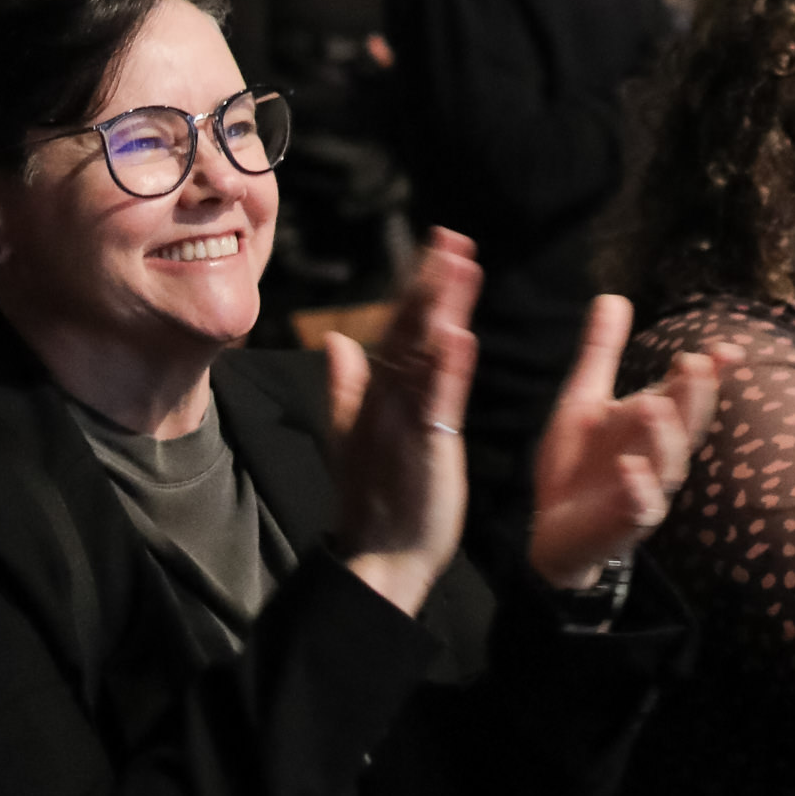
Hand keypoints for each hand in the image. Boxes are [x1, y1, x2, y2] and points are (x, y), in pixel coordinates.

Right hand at [321, 231, 480, 615]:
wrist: (377, 559)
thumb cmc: (376, 500)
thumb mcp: (354, 436)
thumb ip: (346, 386)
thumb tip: (335, 340)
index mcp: (376, 396)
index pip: (398, 329)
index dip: (418, 286)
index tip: (440, 244)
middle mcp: (385, 401)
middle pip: (408, 331)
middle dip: (430, 282)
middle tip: (452, 236)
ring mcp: (401, 422)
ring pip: (421, 357)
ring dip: (439, 309)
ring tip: (458, 266)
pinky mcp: (423, 448)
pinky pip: (435, 403)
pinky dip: (445, 369)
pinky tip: (458, 335)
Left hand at [527, 292, 729, 588]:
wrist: (552, 527)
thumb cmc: (578, 462)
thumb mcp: (584, 399)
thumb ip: (601, 352)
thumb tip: (613, 296)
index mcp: (654, 419)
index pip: (690, 391)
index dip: (711, 373)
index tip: (726, 350)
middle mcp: (659, 453)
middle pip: (689, 423)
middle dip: (695, 396)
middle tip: (696, 364)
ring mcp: (647, 488)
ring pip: (669, 463)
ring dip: (665, 435)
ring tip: (653, 404)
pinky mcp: (626, 521)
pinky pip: (640, 506)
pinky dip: (638, 487)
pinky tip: (629, 467)